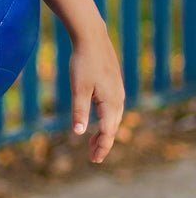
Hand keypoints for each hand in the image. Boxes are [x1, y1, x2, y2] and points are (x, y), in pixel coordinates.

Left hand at [70, 28, 124, 163]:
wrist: (92, 38)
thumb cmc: (83, 63)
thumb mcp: (78, 89)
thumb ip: (79, 111)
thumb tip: (78, 133)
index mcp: (111, 101)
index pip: (107, 131)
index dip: (101, 147)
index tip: (94, 160)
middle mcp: (118, 98)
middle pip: (113, 127)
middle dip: (103, 143)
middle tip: (93, 157)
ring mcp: (118, 91)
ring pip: (114, 118)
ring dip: (104, 132)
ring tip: (92, 143)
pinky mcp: (114, 85)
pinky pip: (113, 109)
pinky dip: (106, 120)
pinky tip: (98, 121)